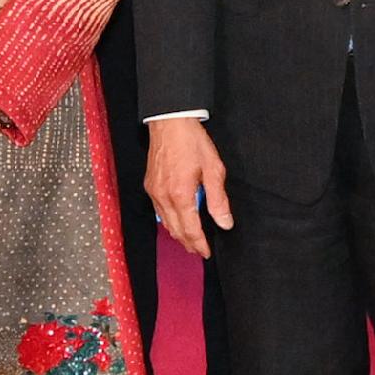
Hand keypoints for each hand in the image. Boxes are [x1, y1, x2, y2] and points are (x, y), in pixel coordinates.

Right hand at [145, 118, 234, 256]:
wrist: (170, 122)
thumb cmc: (192, 142)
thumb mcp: (213, 169)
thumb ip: (218, 199)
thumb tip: (224, 222)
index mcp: (181, 195)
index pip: (191, 229)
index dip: (199, 244)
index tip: (206, 252)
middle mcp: (164, 197)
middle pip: (176, 230)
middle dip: (188, 243)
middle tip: (199, 251)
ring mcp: (154, 192)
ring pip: (165, 223)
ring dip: (178, 234)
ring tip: (190, 240)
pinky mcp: (150, 186)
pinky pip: (159, 212)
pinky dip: (169, 221)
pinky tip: (177, 221)